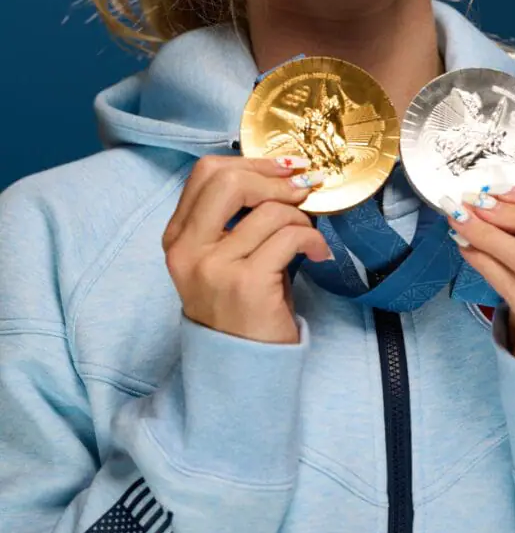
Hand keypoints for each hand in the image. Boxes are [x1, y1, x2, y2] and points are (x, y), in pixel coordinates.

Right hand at [162, 155, 329, 344]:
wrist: (242, 370)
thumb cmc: (241, 309)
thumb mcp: (224, 259)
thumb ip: (236, 218)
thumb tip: (281, 173)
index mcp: (178, 238)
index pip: (206, 174)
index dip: (250, 162)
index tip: (284, 168)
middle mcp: (188, 250)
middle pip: (228, 180)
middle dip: (273, 177)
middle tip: (302, 189)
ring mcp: (214, 268)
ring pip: (269, 210)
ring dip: (300, 216)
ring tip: (309, 235)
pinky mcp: (246, 285)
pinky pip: (289, 237)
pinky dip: (313, 239)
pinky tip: (319, 253)